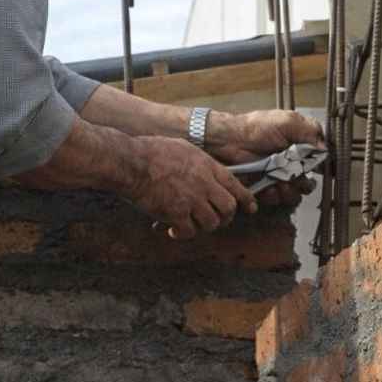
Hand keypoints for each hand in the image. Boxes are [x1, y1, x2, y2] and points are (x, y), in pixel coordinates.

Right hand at [128, 136, 257, 237]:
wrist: (131, 162)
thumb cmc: (150, 151)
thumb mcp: (182, 148)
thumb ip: (198, 161)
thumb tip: (205, 170)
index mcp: (207, 166)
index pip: (235, 185)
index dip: (246, 199)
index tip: (250, 208)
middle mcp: (204, 183)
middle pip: (228, 208)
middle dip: (225, 217)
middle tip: (216, 220)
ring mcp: (192, 199)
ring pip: (212, 223)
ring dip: (202, 226)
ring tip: (190, 224)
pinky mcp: (177, 213)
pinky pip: (189, 231)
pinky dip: (182, 233)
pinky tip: (172, 230)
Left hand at [204, 110, 324, 205]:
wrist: (230, 140)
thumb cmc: (256, 127)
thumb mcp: (287, 121)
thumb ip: (310, 132)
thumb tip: (324, 148)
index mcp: (302, 144)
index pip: (321, 159)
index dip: (322, 165)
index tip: (321, 168)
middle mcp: (294, 161)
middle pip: (310, 180)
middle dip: (303, 181)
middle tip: (293, 174)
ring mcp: (281, 174)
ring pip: (296, 192)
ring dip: (289, 189)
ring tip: (279, 180)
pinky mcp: (268, 185)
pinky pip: (279, 197)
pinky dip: (274, 194)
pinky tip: (268, 185)